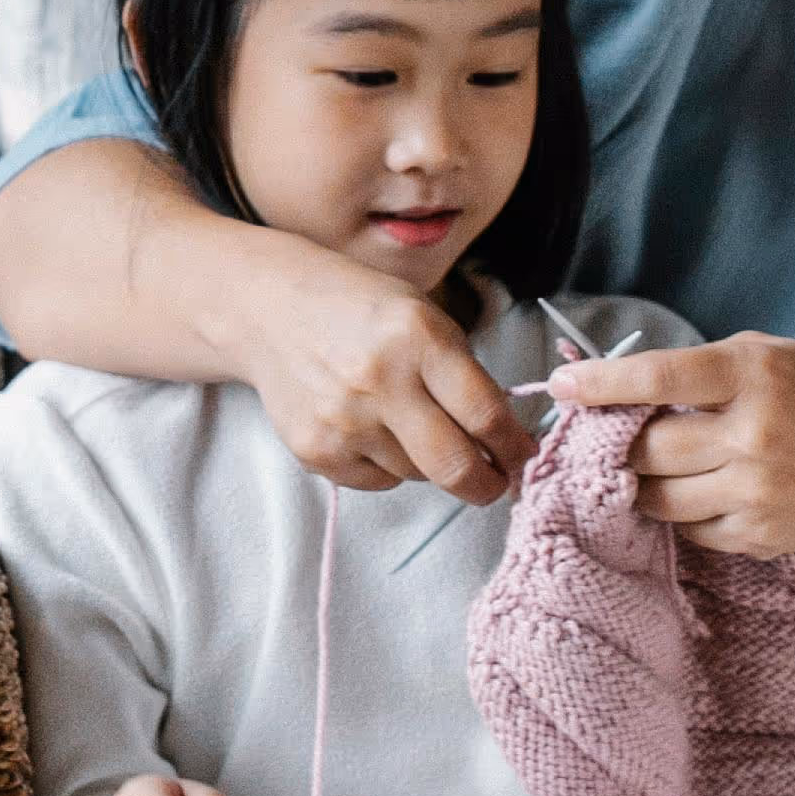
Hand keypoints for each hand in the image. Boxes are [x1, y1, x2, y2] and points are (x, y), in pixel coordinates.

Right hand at [222, 232, 532, 499]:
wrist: (271, 311)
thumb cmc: (360, 309)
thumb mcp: (423, 316)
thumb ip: (463, 372)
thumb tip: (502, 438)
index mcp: (418, 338)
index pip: (485, 414)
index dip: (514, 446)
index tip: (523, 456)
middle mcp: (380, 381)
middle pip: (455, 465)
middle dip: (488, 485)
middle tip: (497, 484)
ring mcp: (343, 421)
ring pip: (417, 474)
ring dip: (429, 461)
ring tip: (409, 423)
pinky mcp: (316, 450)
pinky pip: (378, 480)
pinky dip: (387, 464)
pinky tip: (370, 426)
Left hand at [549, 332, 794, 567]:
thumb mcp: (772, 358)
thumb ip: (703, 371)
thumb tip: (623, 391)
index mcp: (753, 377)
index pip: (656, 378)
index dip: (600, 384)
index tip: (562, 386)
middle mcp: (752, 436)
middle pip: (645, 448)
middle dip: (615, 444)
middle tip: (601, 437)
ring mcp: (753, 494)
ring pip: (655, 497)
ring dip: (638, 482)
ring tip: (647, 465)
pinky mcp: (756, 537)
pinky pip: (688, 529)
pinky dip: (681, 511)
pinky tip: (699, 491)